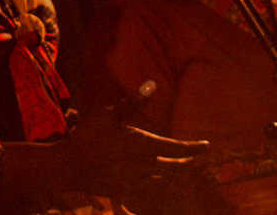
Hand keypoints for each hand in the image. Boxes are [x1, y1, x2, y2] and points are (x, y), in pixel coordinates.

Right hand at [2, 105, 209, 206]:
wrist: (69, 167)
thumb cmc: (88, 136)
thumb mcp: (108, 113)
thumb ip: (133, 101)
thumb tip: (152, 84)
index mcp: (143, 145)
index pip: (177, 147)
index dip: (194, 147)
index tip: (206, 145)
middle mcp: (144, 165)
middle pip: (174, 167)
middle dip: (184, 162)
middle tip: (191, 159)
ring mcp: (135, 180)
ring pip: (162, 179)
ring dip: (170, 174)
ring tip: (175, 169)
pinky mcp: (124, 191)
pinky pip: (146, 192)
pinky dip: (153, 188)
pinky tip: (153, 184)